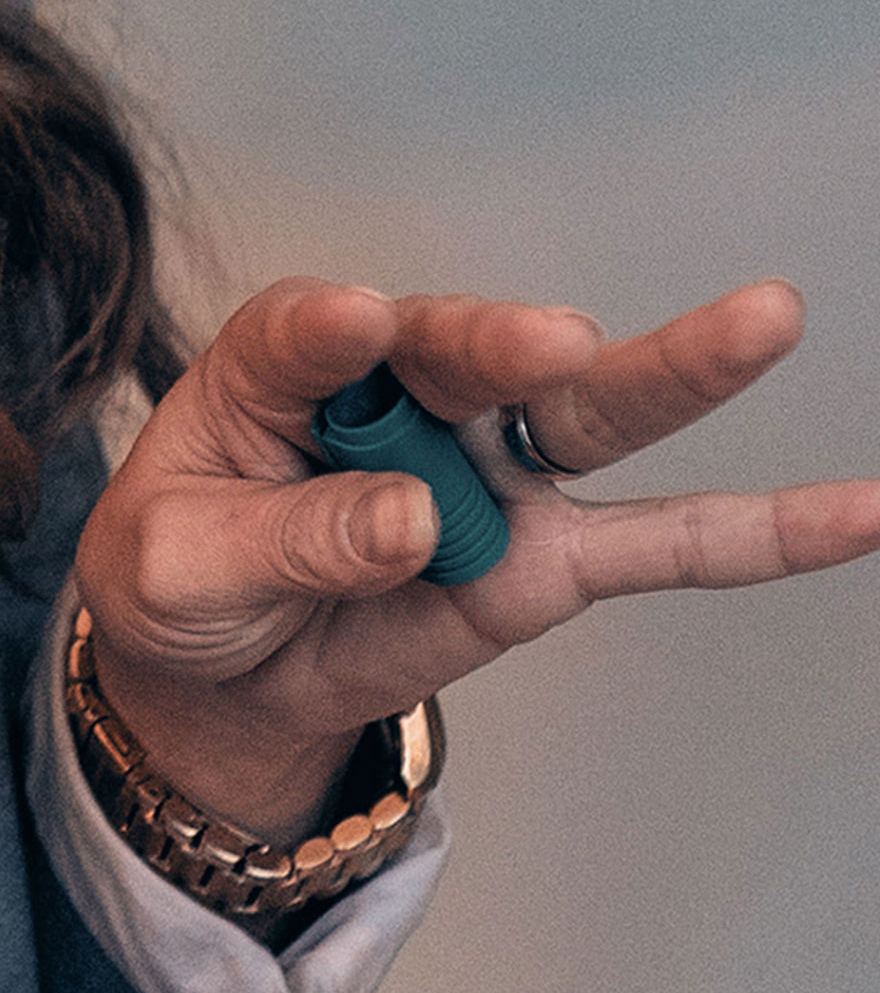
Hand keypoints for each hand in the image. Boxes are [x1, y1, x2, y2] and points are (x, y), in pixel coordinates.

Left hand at [71, 276, 879, 842]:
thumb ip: (293, 537)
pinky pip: (666, 543)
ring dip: (673, 370)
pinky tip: (860, 509)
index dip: (329, 327)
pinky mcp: (548, 557)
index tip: (347, 322)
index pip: (308, 330)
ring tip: (764, 320)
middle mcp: (409, 388)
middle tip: (548, 338)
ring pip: (588, 414)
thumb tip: (417, 519)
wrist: (214, 672)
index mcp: (289, 361)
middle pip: (469, 349)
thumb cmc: (182, 575)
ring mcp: (493, 466)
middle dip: (507, 340)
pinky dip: (765, 530)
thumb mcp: (181, 566)